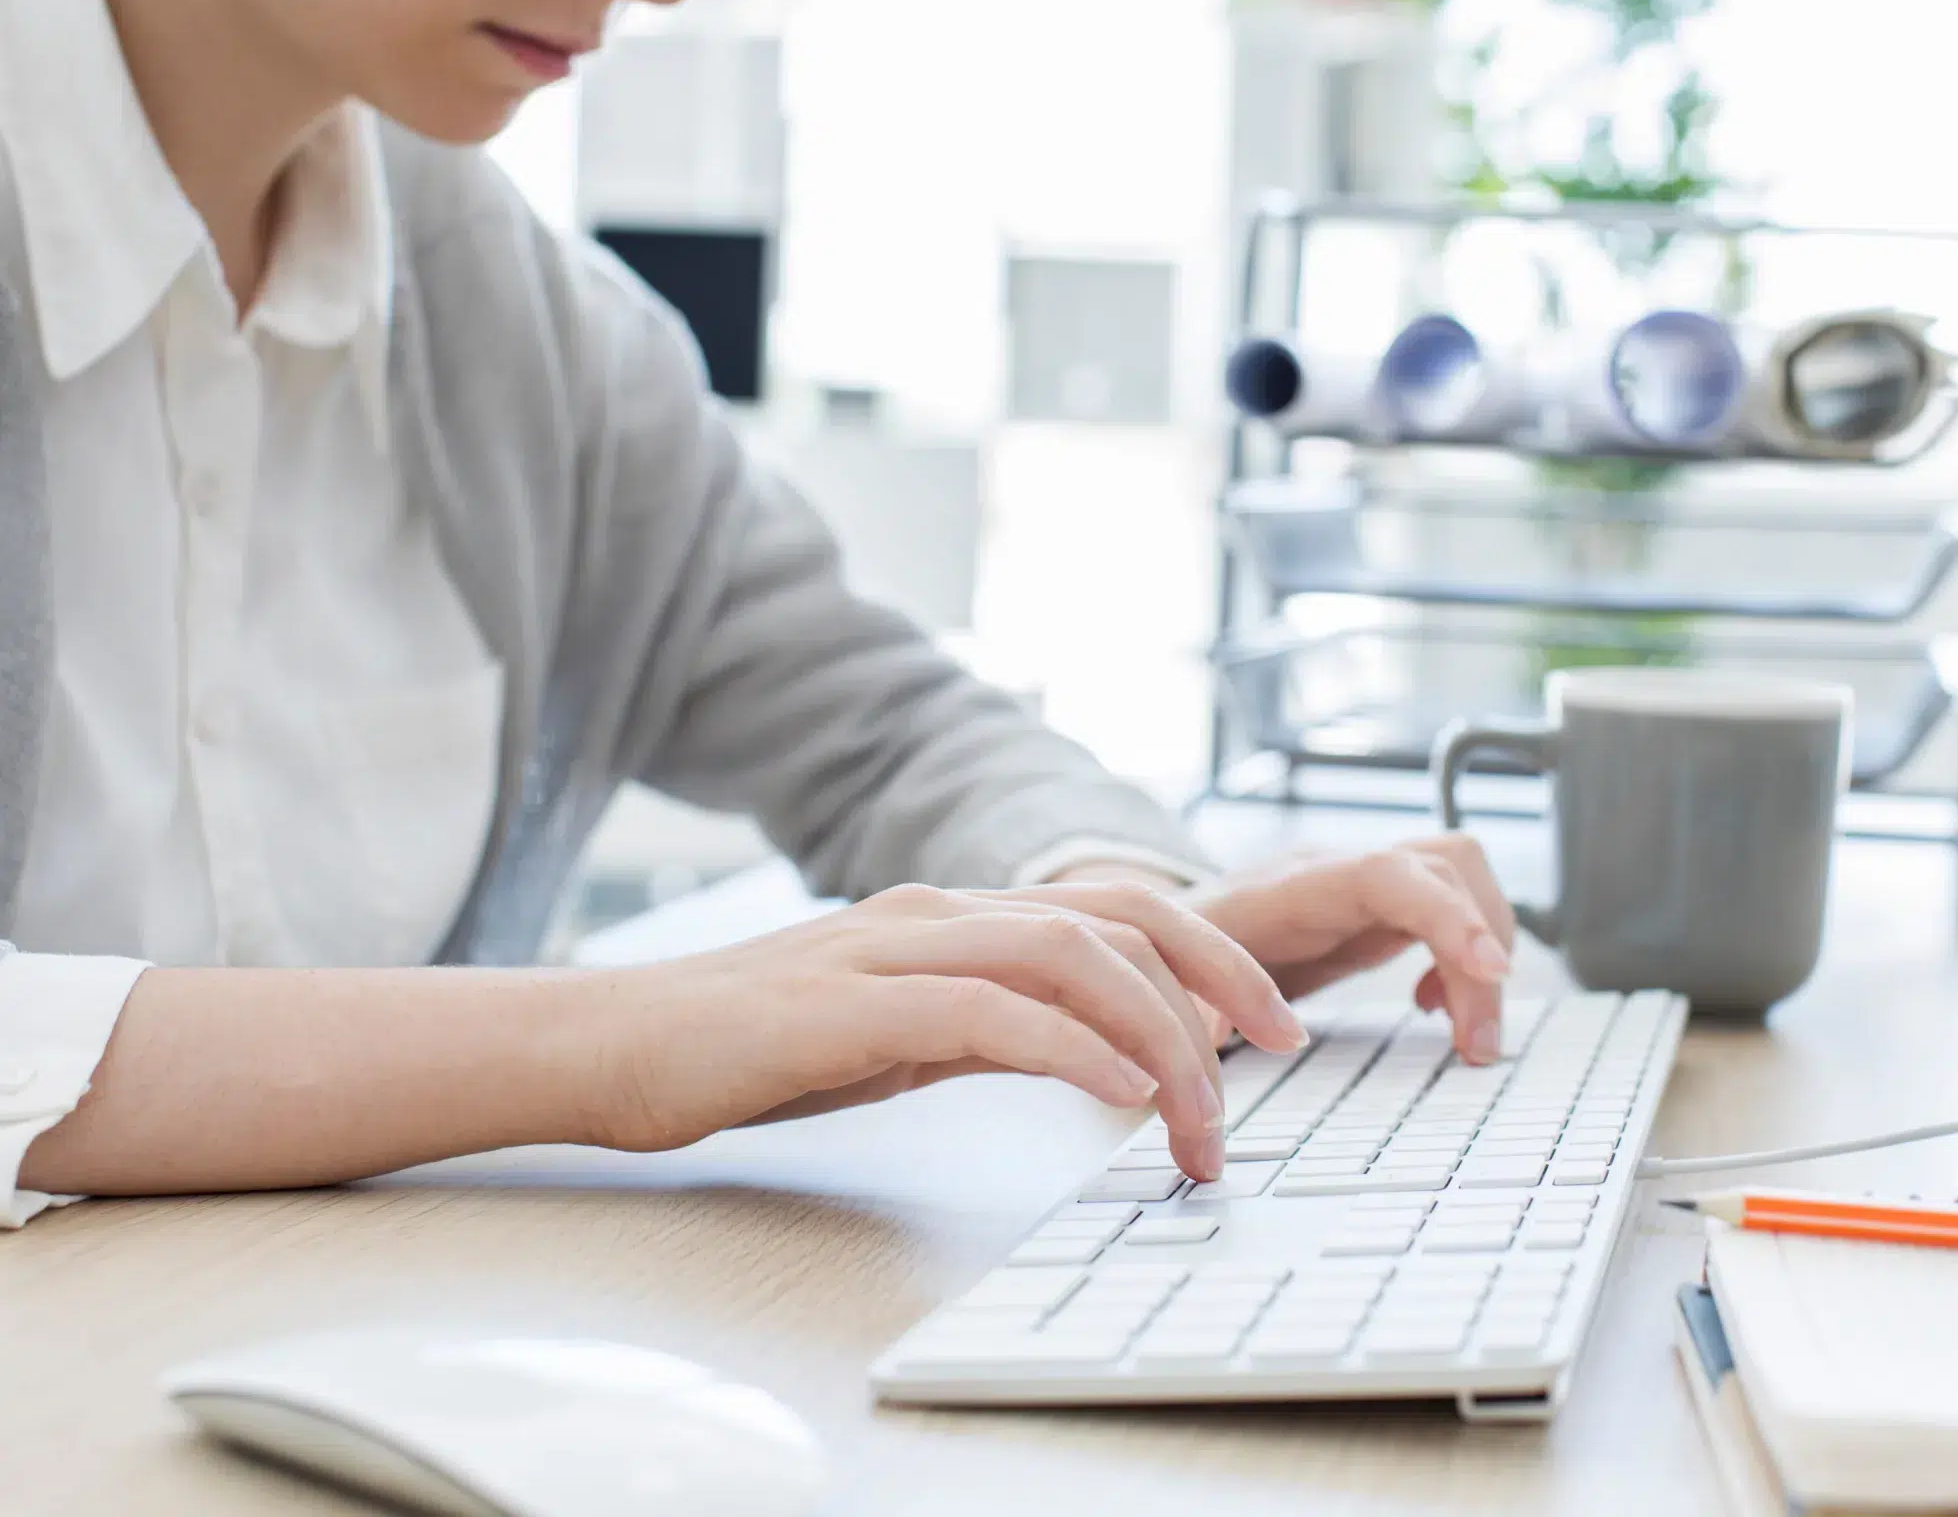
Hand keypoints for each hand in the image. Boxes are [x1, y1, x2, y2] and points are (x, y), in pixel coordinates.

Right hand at [585, 881, 1306, 1180]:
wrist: (604, 1046)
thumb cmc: (748, 1048)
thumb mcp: (900, 1034)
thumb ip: (992, 1027)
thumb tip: (1093, 1058)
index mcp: (957, 917)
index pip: (1116, 911)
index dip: (1212, 956)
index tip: (1274, 1029)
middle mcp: (939, 914)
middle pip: (1118, 916)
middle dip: (1221, 978)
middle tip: (1286, 1052)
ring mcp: (892, 950)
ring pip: (1071, 957)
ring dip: (1159, 1035)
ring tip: (1205, 1112)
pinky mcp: (846, 1007)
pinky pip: (988, 1014)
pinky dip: (1069, 1048)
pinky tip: (1118, 1093)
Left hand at [1186, 834, 1516, 1064]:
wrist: (1153, 926)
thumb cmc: (1161, 958)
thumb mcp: (1169, 990)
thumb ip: (1191, 1017)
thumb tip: (1205, 1054)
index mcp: (1290, 887)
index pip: (1390, 873)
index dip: (1447, 915)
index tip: (1492, 970)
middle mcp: (1338, 870)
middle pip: (1449, 867)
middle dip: (1482, 951)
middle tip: (1478, 1045)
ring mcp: (1365, 883)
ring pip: (1464, 882)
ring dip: (1484, 958)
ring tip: (1467, 1036)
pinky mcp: (1379, 907)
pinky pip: (1451, 910)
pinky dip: (1465, 960)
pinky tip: (1435, 1007)